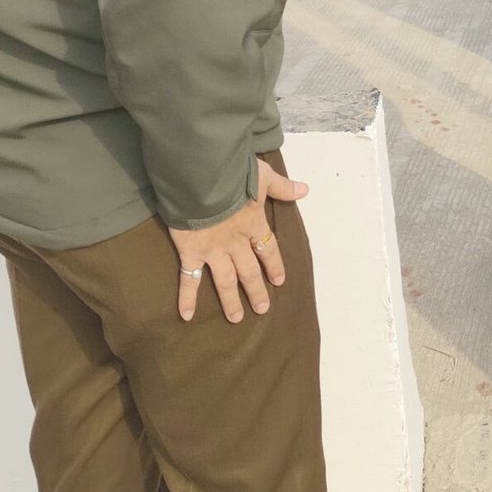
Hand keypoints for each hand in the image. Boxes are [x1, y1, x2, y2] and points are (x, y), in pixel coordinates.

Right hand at [168, 157, 308, 323]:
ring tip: (236, 318)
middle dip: (256, 291)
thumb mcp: (262, 175)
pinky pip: (189, 277)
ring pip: (225, 280)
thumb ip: (282, 186)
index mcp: (253, 223)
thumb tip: (305, 190)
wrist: (201, 178)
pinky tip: (186, 315)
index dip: (274, 264)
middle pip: (249, 271)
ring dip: (231, 300)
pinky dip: (187, 297)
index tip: (279, 281)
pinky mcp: (191, 251)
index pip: (268, 248)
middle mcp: (235, 242)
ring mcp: (213, 250)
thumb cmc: (232, 173)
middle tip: (262, 309)